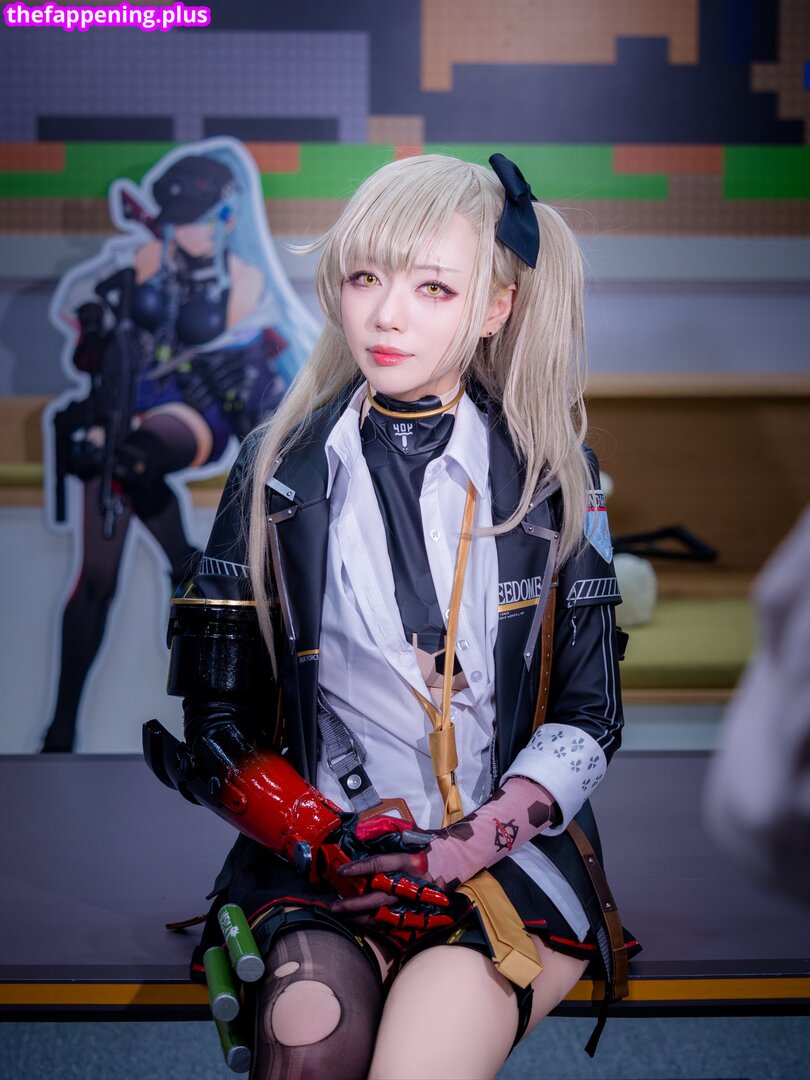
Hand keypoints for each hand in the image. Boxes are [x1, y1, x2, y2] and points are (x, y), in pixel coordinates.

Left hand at [329, 816, 450, 930]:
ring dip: (361, 917)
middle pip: (379, 897)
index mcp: (407, 861)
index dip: (359, 868)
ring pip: (383, 915)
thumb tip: (359, 832)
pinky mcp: (415, 912)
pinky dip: (374, 924)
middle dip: (355, 903)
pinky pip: (392, 923)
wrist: (450, 861)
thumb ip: (384, 830)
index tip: (341, 871)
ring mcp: (412, 901)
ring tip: (341, 916)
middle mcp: (409, 883)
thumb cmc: (423, 845)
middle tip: (335, 905)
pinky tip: (357, 921)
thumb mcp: (407, 832)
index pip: (379, 865)